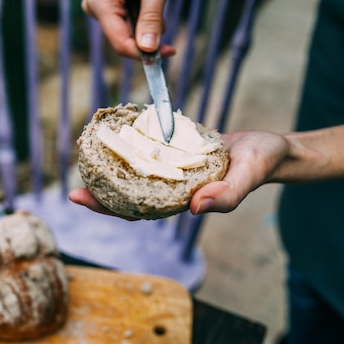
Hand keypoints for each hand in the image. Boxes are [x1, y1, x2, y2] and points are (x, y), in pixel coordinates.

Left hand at [68, 130, 290, 216]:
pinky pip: (149, 151)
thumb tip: (194, 208)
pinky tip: (115, 134)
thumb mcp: (248, 175)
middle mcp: (172, 188)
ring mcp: (173, 171)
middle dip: (100, 189)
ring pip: (135, 173)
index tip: (79, 198)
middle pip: (128, 193)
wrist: (270, 148)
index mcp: (182, 200)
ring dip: (111, 165)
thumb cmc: (262, 163)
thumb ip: (227, 194)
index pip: (137, 209)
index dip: (107, 207)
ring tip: (87, 152)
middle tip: (72, 181)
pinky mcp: (177, 152)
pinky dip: (131, 146)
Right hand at [81, 0, 175, 58]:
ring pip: (129, 33)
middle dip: (148, 34)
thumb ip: (152, 17)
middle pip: (124, 39)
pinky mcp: (107, 8)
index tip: (169, 52)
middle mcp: (95, 7)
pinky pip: (128, 24)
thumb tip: (149, 49)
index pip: (121, 42)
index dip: (144, 53)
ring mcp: (99, 9)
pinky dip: (143, 17)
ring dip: (147, 24)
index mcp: (101, 1)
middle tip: (165, 19)